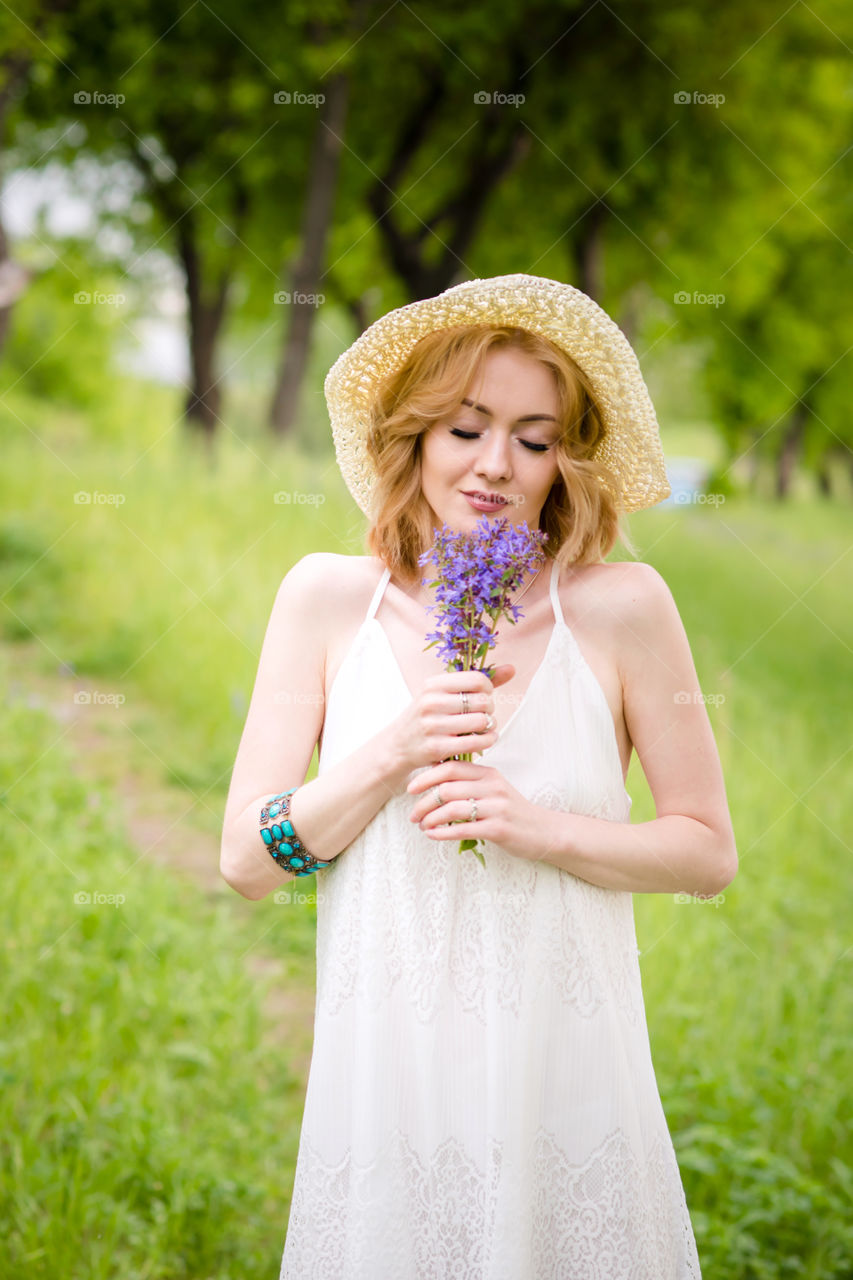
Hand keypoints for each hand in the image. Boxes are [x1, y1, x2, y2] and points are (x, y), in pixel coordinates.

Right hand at [386, 664, 515, 775]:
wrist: (399, 745)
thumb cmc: (428, 716)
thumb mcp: (444, 693)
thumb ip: (478, 681)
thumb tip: (511, 669)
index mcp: (433, 684)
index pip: (477, 679)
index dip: (488, 688)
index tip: (484, 695)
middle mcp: (431, 702)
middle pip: (483, 701)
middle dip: (490, 709)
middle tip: (484, 714)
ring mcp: (432, 725)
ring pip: (482, 721)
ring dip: (490, 726)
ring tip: (485, 727)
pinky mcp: (437, 747)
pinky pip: (476, 742)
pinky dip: (487, 741)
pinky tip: (485, 739)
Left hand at [406, 757, 543, 862]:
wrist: (544, 831)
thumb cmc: (512, 811)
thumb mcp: (494, 790)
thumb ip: (470, 781)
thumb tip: (435, 772)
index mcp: (489, 774)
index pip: (451, 767)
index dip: (427, 776)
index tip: (411, 788)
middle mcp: (492, 787)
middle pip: (447, 788)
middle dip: (424, 802)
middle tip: (412, 814)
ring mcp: (496, 808)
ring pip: (452, 808)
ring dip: (431, 819)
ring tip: (422, 826)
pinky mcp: (498, 829)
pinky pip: (463, 829)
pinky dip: (442, 832)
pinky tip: (433, 835)